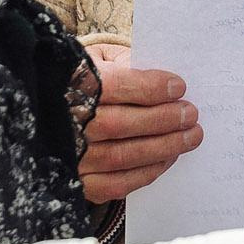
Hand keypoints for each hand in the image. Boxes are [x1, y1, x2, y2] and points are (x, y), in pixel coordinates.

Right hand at [78, 41, 199, 203]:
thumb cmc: (87, 80)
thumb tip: (165, 83)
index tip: (178, 87)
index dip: (148, 88)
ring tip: (190, 136)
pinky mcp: (76, 184)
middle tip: (191, 114)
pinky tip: (168, 158)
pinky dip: (147, 172)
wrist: (53, 108)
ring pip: (120, 157)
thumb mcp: (101, 58)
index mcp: (69, 85)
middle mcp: (65, 123)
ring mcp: (68, 157)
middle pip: (117, 125)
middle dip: (162, 120)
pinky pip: (115, 184)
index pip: (111, 86)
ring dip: (162, 147)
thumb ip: (127, 63)